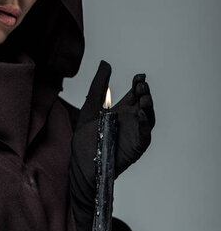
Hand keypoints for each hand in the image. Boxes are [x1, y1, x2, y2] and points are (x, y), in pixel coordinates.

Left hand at [69, 60, 154, 230]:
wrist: (81, 167)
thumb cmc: (85, 141)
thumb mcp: (89, 109)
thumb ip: (98, 87)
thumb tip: (106, 63)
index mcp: (121, 111)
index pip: (134, 94)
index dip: (138, 84)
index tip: (138, 77)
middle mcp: (131, 121)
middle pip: (144, 103)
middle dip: (144, 93)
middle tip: (140, 85)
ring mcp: (135, 134)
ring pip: (148, 117)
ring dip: (148, 106)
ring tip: (143, 97)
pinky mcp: (136, 147)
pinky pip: (144, 134)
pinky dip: (145, 124)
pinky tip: (141, 114)